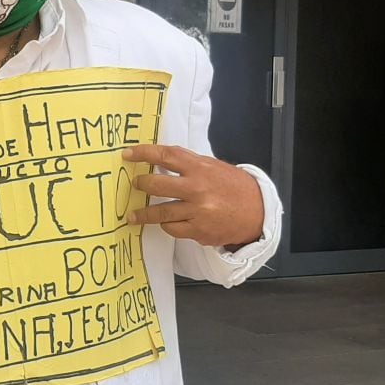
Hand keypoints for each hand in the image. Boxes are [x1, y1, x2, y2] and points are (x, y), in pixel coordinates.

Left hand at [123, 144, 263, 248]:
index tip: (127, 155)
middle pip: (157, 185)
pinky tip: (164, 222)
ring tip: (134, 215)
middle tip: (135, 185)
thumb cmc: (232, 186)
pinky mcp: (199, 231)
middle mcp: (197, 189)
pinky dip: (166, 224)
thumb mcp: (212, 166)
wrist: (257, 212)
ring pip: (160, 212)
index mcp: (200, 168)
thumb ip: (188, 163)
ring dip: (143, 214)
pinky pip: (172, 228)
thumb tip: (160, 160)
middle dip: (141, 184)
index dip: (143, 154)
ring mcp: (197, 211)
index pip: (165, 156)